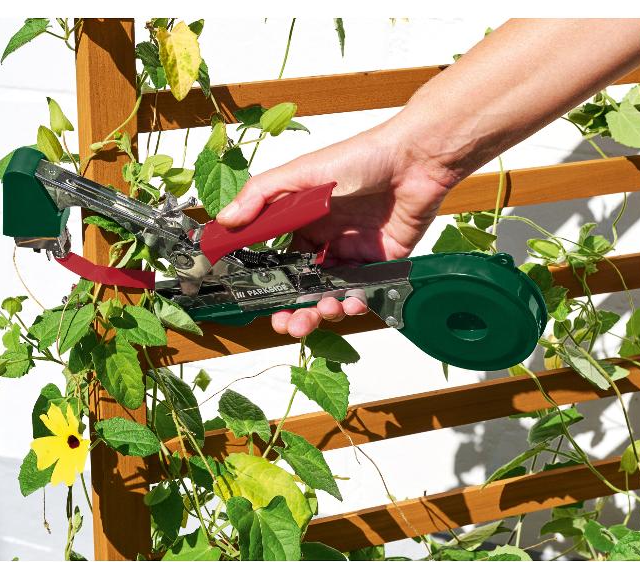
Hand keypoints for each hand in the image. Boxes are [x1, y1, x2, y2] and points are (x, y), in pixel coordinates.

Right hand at [216, 121, 457, 337]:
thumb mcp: (301, 173)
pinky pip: (364, 291)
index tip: (261, 303)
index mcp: (306, 218)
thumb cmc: (358, 158)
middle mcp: (329, 238)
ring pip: (333, 293)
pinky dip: (354, 302)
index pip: (284, 261)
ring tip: (323, 310)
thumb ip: (261, 196)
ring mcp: (356, 252)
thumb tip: (224, 222)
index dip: (273, 284)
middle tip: (289, 325)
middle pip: (307, 285)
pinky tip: (350, 302)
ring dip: (324, 309)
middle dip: (296, 309)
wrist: (415, 160)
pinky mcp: (383, 262)